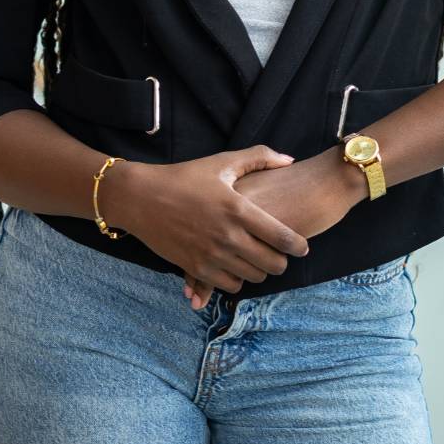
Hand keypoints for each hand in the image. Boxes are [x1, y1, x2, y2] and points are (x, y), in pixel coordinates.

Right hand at [102, 146, 312, 305]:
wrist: (141, 198)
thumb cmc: (184, 177)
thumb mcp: (221, 162)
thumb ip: (259, 158)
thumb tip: (289, 160)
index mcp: (238, 209)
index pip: (282, 237)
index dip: (298, 246)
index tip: (302, 247)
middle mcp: (228, 236)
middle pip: (272, 264)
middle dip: (281, 262)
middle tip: (280, 255)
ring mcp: (211, 255)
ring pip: (252, 277)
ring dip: (259, 271)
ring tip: (257, 260)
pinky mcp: (196, 268)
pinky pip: (229, 285)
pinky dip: (237, 280)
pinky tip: (236, 267)